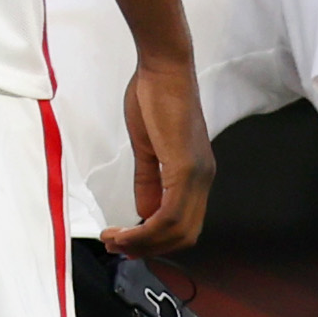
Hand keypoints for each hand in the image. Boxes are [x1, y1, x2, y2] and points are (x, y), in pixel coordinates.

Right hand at [102, 51, 210, 256]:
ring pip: (177, 230)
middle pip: (184, 235)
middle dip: (149, 248)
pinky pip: (169, 213)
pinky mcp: (185, 168)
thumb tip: (144, 213)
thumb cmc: (154, 97)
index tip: (126, 242)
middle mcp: (203, 178)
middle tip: (117, 247)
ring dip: (143, 242)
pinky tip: (125, 230)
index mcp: (196, 174)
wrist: (163, 68)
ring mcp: (197, 175)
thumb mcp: (148, 147)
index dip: (156, 240)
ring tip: (114, 240)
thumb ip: (148, 181)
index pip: (184, 223)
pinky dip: (146, 229)